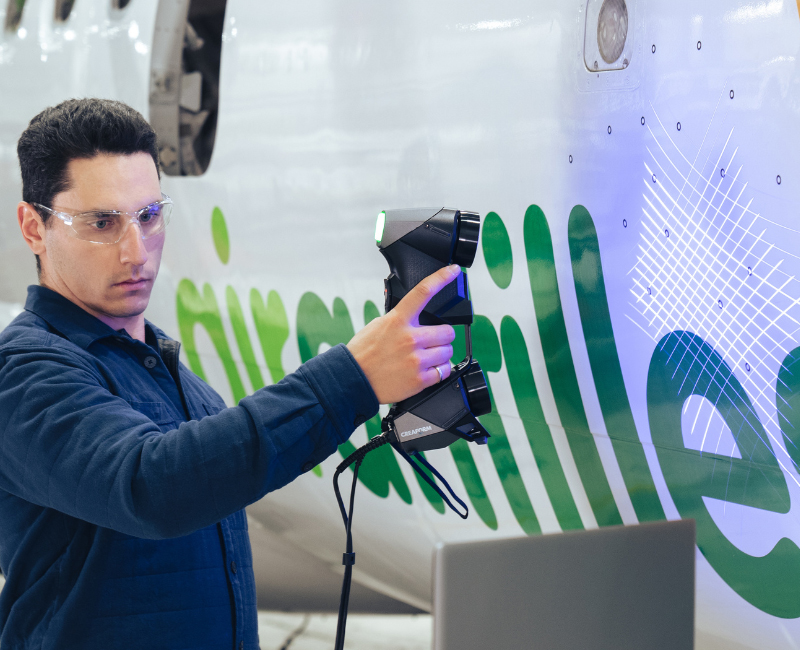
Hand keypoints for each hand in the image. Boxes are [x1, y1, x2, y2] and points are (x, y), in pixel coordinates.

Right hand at [347, 265, 459, 403]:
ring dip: (441, 354)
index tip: (453, 271)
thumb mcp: (378, 326)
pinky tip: (426, 370)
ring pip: (448, 351)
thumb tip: (416, 318)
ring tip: (426, 357)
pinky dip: (439, 371)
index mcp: (398, 320)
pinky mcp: (419, 379)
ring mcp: (416, 360)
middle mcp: (409, 338)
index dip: (442, 278)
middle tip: (432, 341)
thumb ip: (399, 320)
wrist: (353, 380)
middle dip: (443, 336)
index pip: (423, 292)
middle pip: (447, 331)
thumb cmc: (363, 353)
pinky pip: (444, 371)